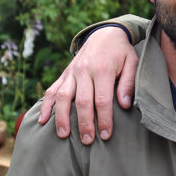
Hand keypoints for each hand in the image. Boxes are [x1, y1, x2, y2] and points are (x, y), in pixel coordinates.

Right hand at [38, 26, 138, 143]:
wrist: (104, 34)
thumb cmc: (121, 53)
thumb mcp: (132, 63)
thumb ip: (128, 83)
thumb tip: (125, 105)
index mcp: (102, 69)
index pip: (102, 99)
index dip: (103, 119)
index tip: (105, 135)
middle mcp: (84, 71)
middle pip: (81, 101)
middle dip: (84, 123)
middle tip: (87, 141)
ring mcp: (71, 73)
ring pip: (62, 97)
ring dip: (61, 118)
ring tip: (64, 136)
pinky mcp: (64, 75)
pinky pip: (52, 90)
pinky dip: (46, 106)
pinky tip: (42, 121)